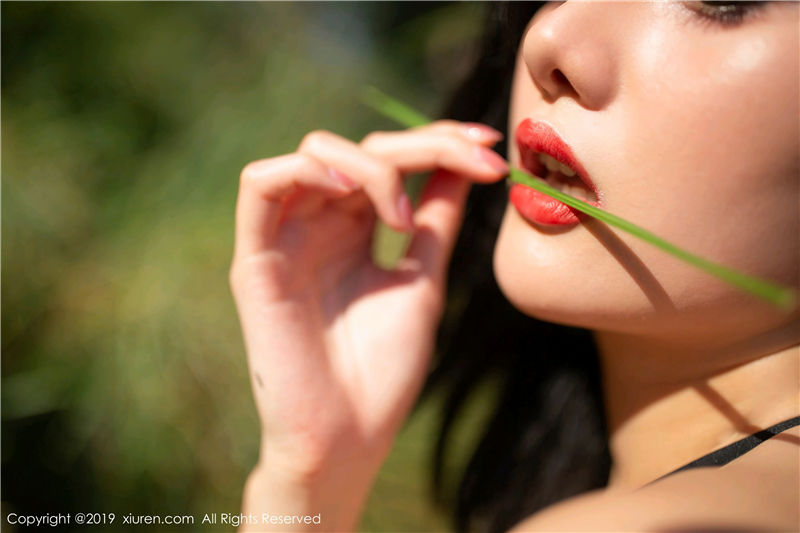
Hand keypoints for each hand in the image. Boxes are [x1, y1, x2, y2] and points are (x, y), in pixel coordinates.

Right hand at [230, 121, 505, 528]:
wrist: (348, 438)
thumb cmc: (384, 372)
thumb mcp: (422, 281)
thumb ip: (435, 221)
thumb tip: (466, 165)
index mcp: (354, 232)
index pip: (390, 161)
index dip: (439, 142)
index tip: (492, 148)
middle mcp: (318, 227)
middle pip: (359, 149)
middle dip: (422, 144)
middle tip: (476, 162)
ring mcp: (286, 240)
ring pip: (314, 155)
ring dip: (368, 163)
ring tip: (401, 214)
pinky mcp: (255, 260)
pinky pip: (259, 186)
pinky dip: (304, 171)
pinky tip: (350, 190)